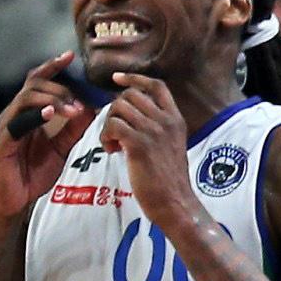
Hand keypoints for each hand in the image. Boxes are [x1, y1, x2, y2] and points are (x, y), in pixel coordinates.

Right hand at [0, 52, 87, 224]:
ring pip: (26, 98)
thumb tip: (91, 109)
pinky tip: (50, 115)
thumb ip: (73, 129)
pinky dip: (35, 116)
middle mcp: (14, 115)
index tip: (69, 56)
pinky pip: (17, 124)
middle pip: (33, 84)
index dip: (52, 67)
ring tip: (70, 110)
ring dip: (51, 100)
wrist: (12, 202)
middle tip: (78, 103)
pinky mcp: (2, 144)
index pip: (38, 81)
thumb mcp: (61, 149)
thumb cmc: (32, 175)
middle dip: (59, 88)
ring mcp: (6, 128)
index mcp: (28, 113)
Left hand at [103, 72, 202, 234]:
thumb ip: (158, 129)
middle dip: (114, 110)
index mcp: (175, 119)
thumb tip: (134, 119)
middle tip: (114, 132)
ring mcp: (153, 131)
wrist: (175, 202)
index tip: (117, 79)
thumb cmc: (168, 180)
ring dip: (108, 125)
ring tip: (112, 144)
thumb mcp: (170, 146)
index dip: (134, 78)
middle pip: (130, 95)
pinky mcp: (139, 144)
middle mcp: (166, 120)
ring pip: (118, 109)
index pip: (156, 86)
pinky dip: (105, 137)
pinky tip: (112, 151)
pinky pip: (112, 126)